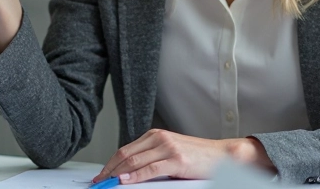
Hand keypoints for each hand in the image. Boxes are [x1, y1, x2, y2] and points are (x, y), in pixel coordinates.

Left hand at [93, 129, 274, 184]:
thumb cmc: (196, 157)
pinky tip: (125, 181)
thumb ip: (151, 158)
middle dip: (109, 170)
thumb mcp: (170, 153)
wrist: (221, 155)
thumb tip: (128, 173)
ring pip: (135, 161)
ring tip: (106, 184)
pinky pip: (150, 168)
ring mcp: (168, 147)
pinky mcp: (177, 159)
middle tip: (98, 182)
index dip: (110, 163)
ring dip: (117, 174)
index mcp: (156, 135)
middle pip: (126, 154)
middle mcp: (160, 138)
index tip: (100, 175)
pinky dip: (135, 176)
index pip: (125, 149)